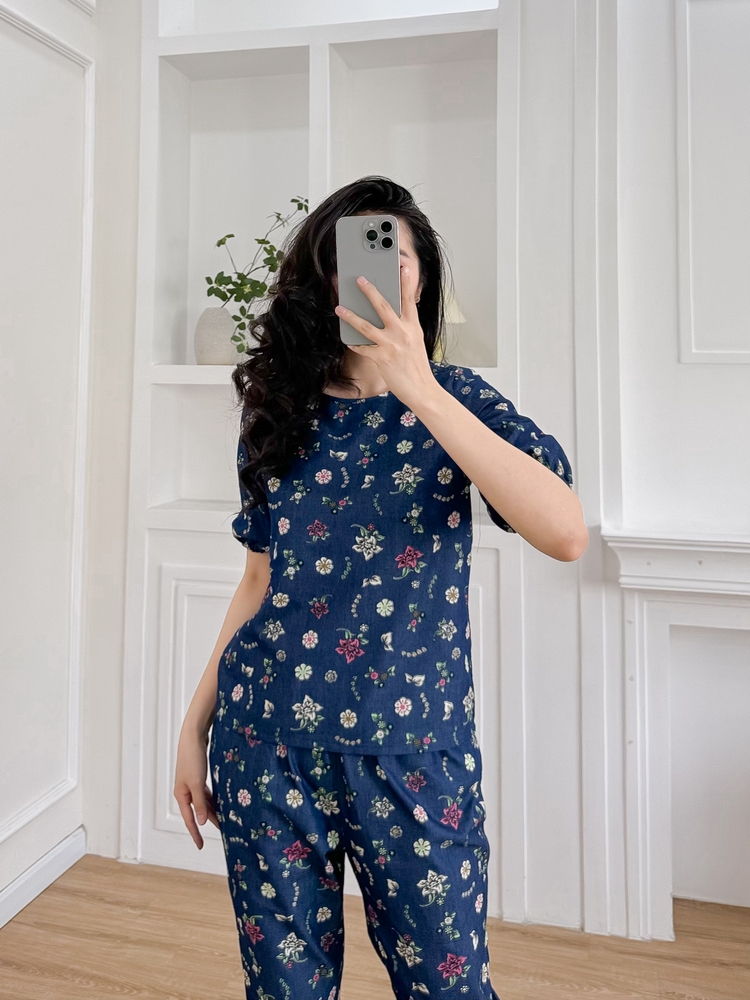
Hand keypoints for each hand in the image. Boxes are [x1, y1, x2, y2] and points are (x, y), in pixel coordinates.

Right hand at [174, 728, 219, 848]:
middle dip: (208, 822)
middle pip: (197, 811)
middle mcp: (185, 791)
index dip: (195, 833)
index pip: (189, 819)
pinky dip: (213, 799)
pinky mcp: (198, 776)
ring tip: (225, 820)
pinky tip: (221, 803)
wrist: (193, 737)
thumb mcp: (196, 783)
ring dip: (212, 810)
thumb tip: (201, 822)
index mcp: (181, 795)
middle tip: (222, 832)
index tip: (200, 846)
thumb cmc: (193, 759)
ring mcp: (192, 784)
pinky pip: (206, 793)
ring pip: (203, 802)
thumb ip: (199, 803)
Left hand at [334, 264, 438, 408]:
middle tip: (360, 279)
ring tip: (339, 308)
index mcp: (414, 327)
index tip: (402, 267)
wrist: (422, 389)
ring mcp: (392, 345)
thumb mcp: (416, 341)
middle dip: (371, 291)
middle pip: (384, 307)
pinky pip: (363, 348)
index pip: (409, 300)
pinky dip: (354, 343)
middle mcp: (403, 333)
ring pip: (367, 326)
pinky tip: (348, 340)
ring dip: (351, 316)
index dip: (406, 283)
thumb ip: (406, 327)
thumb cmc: (417, 366)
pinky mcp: (382, 358)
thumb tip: (393, 316)